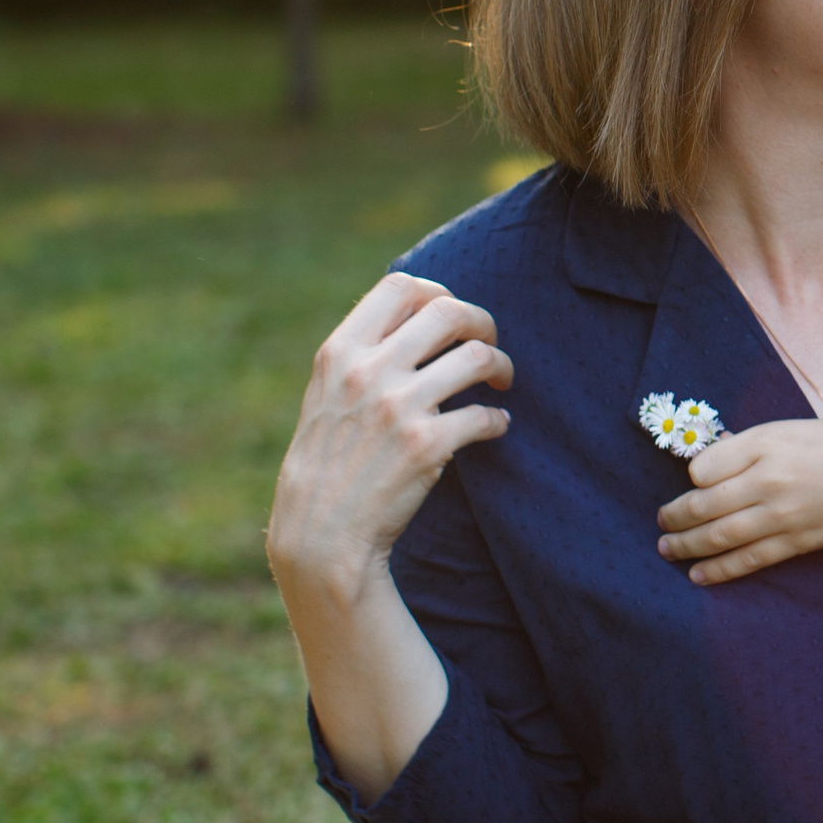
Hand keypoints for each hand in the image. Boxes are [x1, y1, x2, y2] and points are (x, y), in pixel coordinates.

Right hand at [267, 273, 514, 600]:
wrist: (321, 535)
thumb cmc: (327, 463)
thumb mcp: (327, 394)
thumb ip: (362, 355)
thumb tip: (415, 314)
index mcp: (340, 352)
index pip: (400, 287)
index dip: (437, 293)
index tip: (450, 317)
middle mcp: (369, 371)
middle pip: (449, 311)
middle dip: (481, 322)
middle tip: (488, 342)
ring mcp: (398, 407)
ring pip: (478, 356)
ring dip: (500, 365)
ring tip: (501, 381)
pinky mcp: (427, 446)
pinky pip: (486, 415)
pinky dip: (499, 420)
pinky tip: (496, 426)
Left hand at [656, 416, 822, 584]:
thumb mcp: (794, 428)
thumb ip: (750, 446)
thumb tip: (712, 461)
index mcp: (767, 442)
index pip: (705, 466)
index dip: (692, 476)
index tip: (692, 482)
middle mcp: (770, 478)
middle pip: (705, 504)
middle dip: (675, 516)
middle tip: (660, 522)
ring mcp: (784, 514)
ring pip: (720, 536)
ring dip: (687, 545)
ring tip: (666, 548)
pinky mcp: (798, 541)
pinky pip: (750, 559)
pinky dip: (719, 569)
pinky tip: (698, 574)